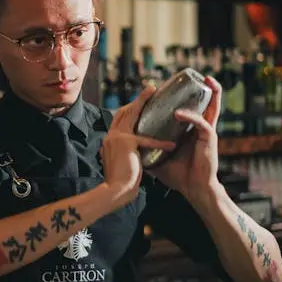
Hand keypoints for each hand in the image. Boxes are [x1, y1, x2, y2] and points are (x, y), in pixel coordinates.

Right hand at [102, 86, 175, 207]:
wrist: (114, 190)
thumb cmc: (120, 181)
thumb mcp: (120, 162)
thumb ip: (125, 152)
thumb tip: (134, 152)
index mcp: (109, 139)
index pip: (119, 119)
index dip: (129, 109)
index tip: (140, 104)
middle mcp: (111, 135)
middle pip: (124, 112)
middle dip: (137, 100)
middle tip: (150, 90)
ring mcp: (116, 137)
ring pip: (132, 115)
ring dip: (142, 102)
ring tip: (153, 92)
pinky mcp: (127, 143)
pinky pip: (146, 139)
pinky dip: (159, 143)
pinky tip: (171, 145)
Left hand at [147, 75, 222, 207]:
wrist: (192, 189)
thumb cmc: (178, 174)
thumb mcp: (158, 157)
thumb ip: (146, 147)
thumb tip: (126, 143)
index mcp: (189, 130)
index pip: (187, 108)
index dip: (179, 97)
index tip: (167, 86)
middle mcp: (199, 128)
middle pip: (203, 103)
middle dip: (200, 88)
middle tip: (191, 76)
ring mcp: (205, 132)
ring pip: (212, 107)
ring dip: (212, 93)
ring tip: (208, 79)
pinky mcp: (209, 139)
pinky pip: (200, 123)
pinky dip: (189, 117)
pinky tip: (178, 114)